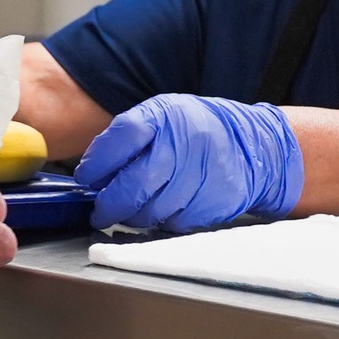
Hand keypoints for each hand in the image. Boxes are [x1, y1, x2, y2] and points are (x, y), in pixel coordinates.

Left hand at [74, 94, 304, 231]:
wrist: (252, 147)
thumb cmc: (194, 130)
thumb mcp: (161, 116)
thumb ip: (127, 139)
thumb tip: (92, 172)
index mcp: (164, 117)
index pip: (121, 138)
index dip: (97, 163)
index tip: (86, 178)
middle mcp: (182, 146)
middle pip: (134, 184)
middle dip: (108, 204)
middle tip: (98, 212)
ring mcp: (200, 177)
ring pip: (151, 211)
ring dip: (131, 218)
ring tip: (127, 212)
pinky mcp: (212, 204)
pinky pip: (173, 222)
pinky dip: (160, 221)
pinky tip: (159, 211)